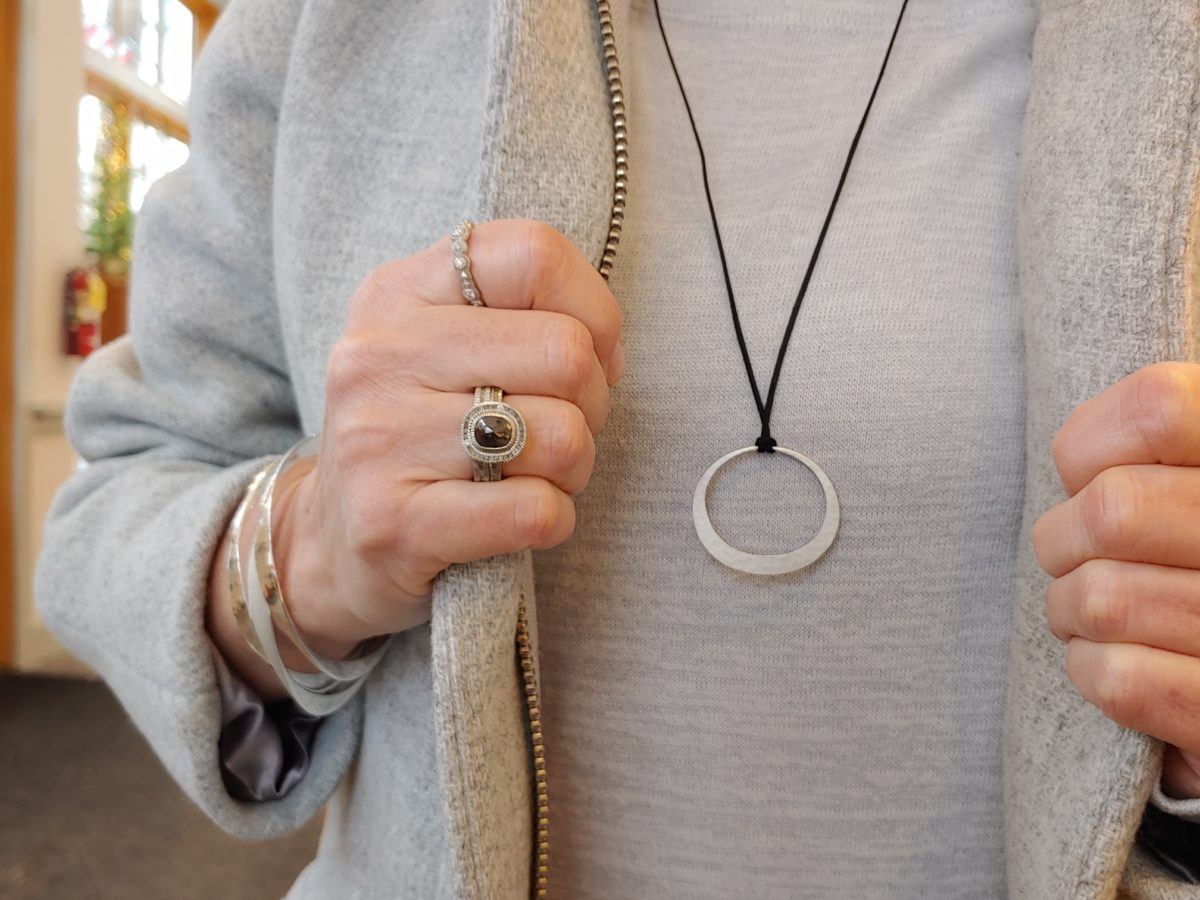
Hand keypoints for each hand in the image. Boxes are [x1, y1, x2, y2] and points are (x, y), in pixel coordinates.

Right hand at [272, 219, 623, 657]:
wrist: (330, 539)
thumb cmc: (419, 434)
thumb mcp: (442, 346)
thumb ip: (513, 313)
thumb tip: (603, 342)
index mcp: (397, 294)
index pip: (531, 255)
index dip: (595, 311)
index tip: (592, 356)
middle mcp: (377, 355)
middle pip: (565, 352)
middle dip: (593, 403)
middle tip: (561, 430)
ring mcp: (376, 440)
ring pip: (561, 436)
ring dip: (573, 468)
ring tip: (533, 475)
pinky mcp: (392, 526)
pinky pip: (534, 511)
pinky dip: (554, 520)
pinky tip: (520, 520)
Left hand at [1034, 362, 1199, 800]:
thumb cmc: (1182, 553)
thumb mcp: (1180, 486)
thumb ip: (1150, 447)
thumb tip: (1076, 450)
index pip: (1158, 408)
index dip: (1090, 444)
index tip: (1086, 477)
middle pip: (1113, 511)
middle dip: (1062, 540)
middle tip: (1070, 558)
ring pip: (1103, 600)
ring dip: (1070, 610)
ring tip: (1086, 613)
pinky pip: (1123, 679)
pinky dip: (1092, 670)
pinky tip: (1108, 664)